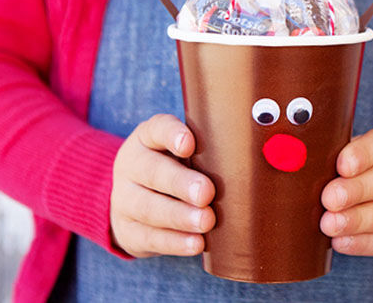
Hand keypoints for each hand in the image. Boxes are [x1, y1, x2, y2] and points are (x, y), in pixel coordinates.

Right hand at [110, 114, 215, 256]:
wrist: (134, 201)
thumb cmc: (174, 169)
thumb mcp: (183, 153)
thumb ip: (207, 150)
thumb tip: (249, 160)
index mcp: (146, 139)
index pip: (156, 129)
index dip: (172, 134)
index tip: (189, 144)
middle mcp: (131, 166)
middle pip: (152, 172)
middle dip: (180, 183)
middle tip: (206, 192)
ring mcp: (124, 200)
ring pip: (149, 208)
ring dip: (180, 216)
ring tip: (206, 221)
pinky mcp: (127, 231)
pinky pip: (149, 238)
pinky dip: (175, 243)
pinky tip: (196, 243)